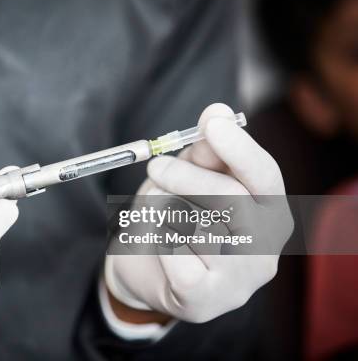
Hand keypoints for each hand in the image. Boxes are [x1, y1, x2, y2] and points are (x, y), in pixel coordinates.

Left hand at [105, 104, 292, 322]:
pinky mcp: (205, 302)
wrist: (144, 269)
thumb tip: (218, 113)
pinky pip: (175, 254)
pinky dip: (157, 238)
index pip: (265, 177)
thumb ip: (205, 153)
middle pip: (232, 200)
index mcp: (269, 214)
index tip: (212, 123)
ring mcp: (239, 282)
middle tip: (156, 166)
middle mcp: (265, 251)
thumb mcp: (188, 179)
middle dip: (186, 176)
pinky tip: (157, 243)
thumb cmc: (173, 218)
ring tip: (155, 210)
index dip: (239, 148)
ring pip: (198, 226)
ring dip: (165, 208)